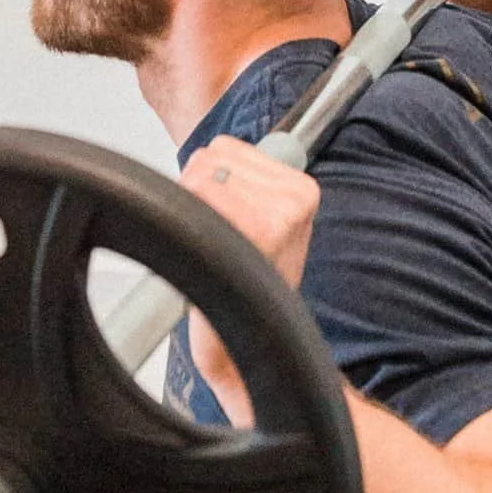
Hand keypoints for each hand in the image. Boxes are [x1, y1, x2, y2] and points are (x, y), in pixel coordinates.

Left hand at [177, 138, 318, 424]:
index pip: (225, 148)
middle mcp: (297, 196)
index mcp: (301, 187)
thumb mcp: (259, 226)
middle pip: (210, 158)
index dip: (205, 181)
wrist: (253, 344)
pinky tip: (211, 255)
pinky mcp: (260, 231)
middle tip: (216, 239)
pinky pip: (200, 197)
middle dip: (196, 193)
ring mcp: (281, 213)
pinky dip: (189, 224)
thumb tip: (213, 154)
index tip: (222, 220)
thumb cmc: (249, 288)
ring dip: (191, 211)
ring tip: (214, 248)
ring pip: (201, 176)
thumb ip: (243, 182)